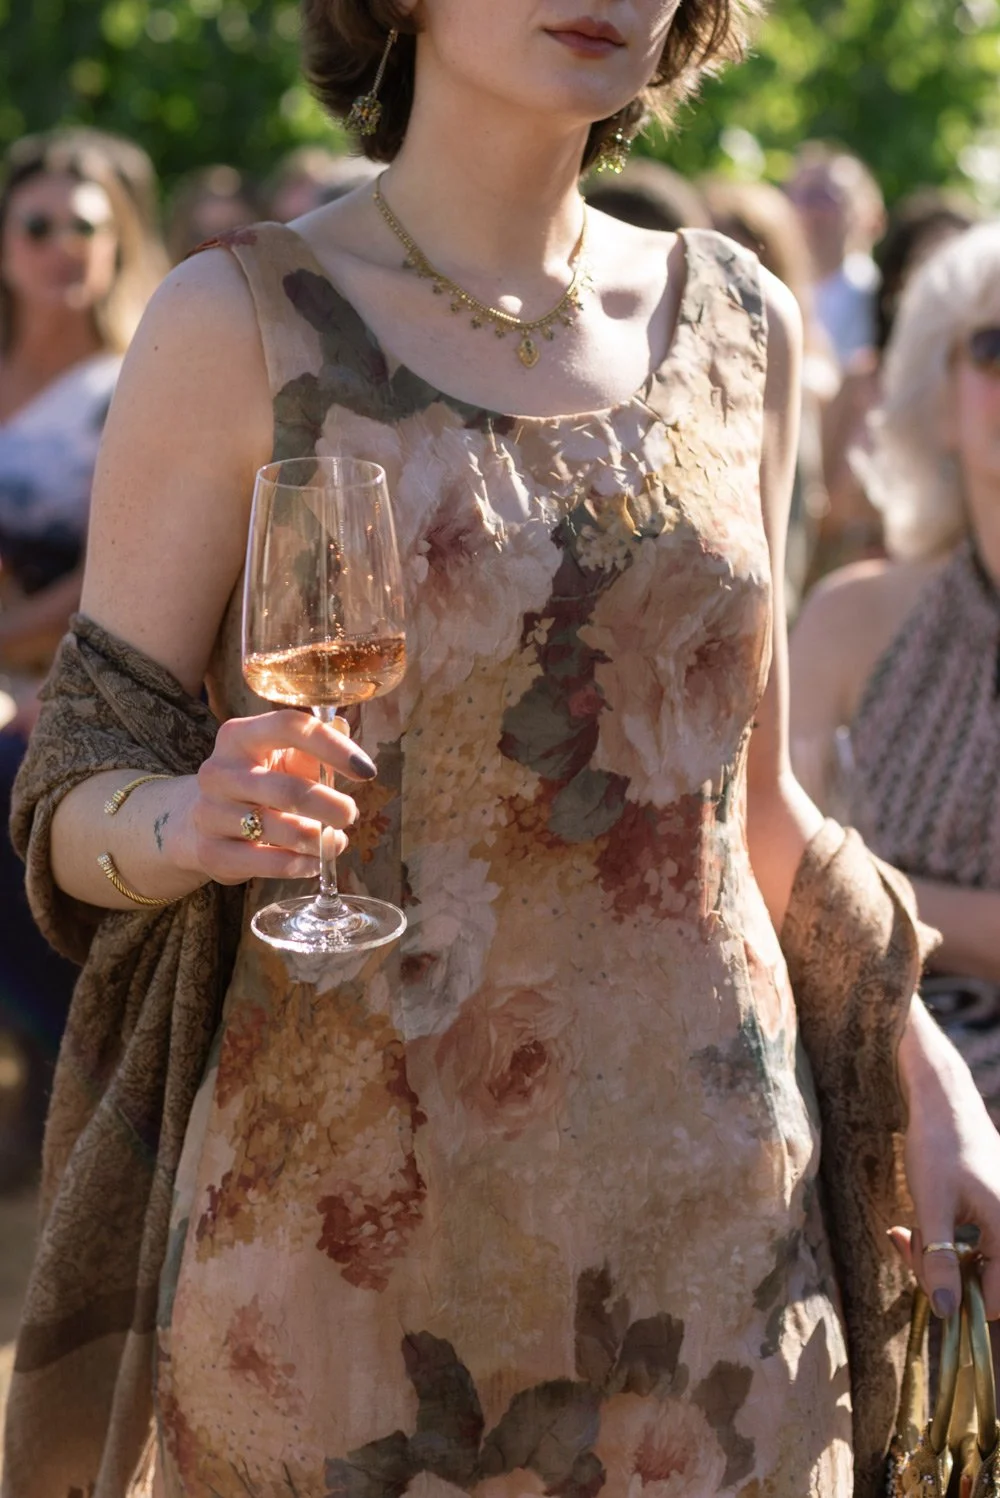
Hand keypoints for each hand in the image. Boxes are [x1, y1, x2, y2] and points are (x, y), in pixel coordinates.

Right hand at [169, 709, 377, 886]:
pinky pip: (267, 862)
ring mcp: (210, 813)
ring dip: (318, 839)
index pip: (289, 727)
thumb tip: (349, 743)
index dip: (333, 747)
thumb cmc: (259, 783)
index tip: (366, 771)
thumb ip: (315, 751)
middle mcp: (219, 771)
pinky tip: (314, 862)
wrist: (202, 821)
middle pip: (288, 789)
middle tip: (350, 814)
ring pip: (279, 829)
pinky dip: (300, 865)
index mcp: (239, 736)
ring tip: (335, 841)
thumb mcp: (282, 760)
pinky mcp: (211, 852)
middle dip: (330, 805)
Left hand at [890, 999, 999, 1319]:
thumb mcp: (930, 1205)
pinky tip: (915, 1227)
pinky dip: (945, 1242)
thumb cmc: (937, 1146)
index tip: (918, 1268)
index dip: (953, 1296)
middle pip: (983, 1281)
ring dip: (938, 1257)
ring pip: (975, 1264)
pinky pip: (974, 1245)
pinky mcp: (995, 1212)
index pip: (993, 1299)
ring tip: (906, 1232)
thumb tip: (946, 1311)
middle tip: (904, 1241)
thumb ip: (939, 1258)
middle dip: (940, 1272)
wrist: (943, 1101)